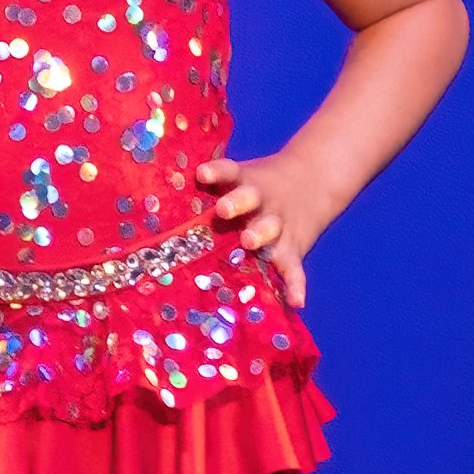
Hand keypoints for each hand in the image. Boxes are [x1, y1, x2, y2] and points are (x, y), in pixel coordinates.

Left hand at [194, 149, 333, 307]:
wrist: (313, 181)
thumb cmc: (256, 188)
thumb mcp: (241, 178)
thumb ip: (211, 189)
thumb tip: (160, 199)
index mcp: (243, 182)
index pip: (228, 171)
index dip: (216, 172)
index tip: (202, 174)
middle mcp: (260, 201)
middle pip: (248, 198)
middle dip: (235, 203)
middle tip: (222, 209)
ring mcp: (277, 224)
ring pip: (269, 228)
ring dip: (260, 234)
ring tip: (249, 241)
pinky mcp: (293, 248)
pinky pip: (294, 268)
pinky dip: (296, 285)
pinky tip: (295, 301)